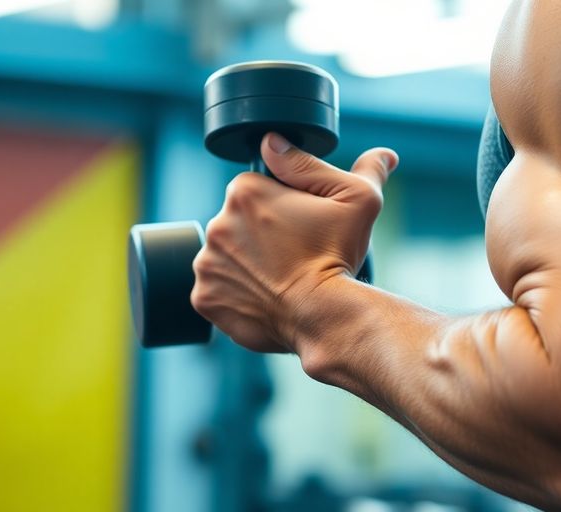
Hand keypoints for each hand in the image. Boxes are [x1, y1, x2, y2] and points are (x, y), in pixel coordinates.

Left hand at [191, 133, 397, 352]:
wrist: (323, 314)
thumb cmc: (337, 255)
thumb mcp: (357, 198)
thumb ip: (356, 165)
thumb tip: (355, 148)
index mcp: (244, 190)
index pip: (258, 189)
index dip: (283, 205)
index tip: (301, 225)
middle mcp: (217, 223)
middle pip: (239, 223)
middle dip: (263, 235)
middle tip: (294, 253)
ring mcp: (206, 263)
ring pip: (228, 257)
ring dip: (248, 264)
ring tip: (280, 278)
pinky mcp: (204, 298)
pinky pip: (218, 292)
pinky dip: (237, 295)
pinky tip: (265, 297)